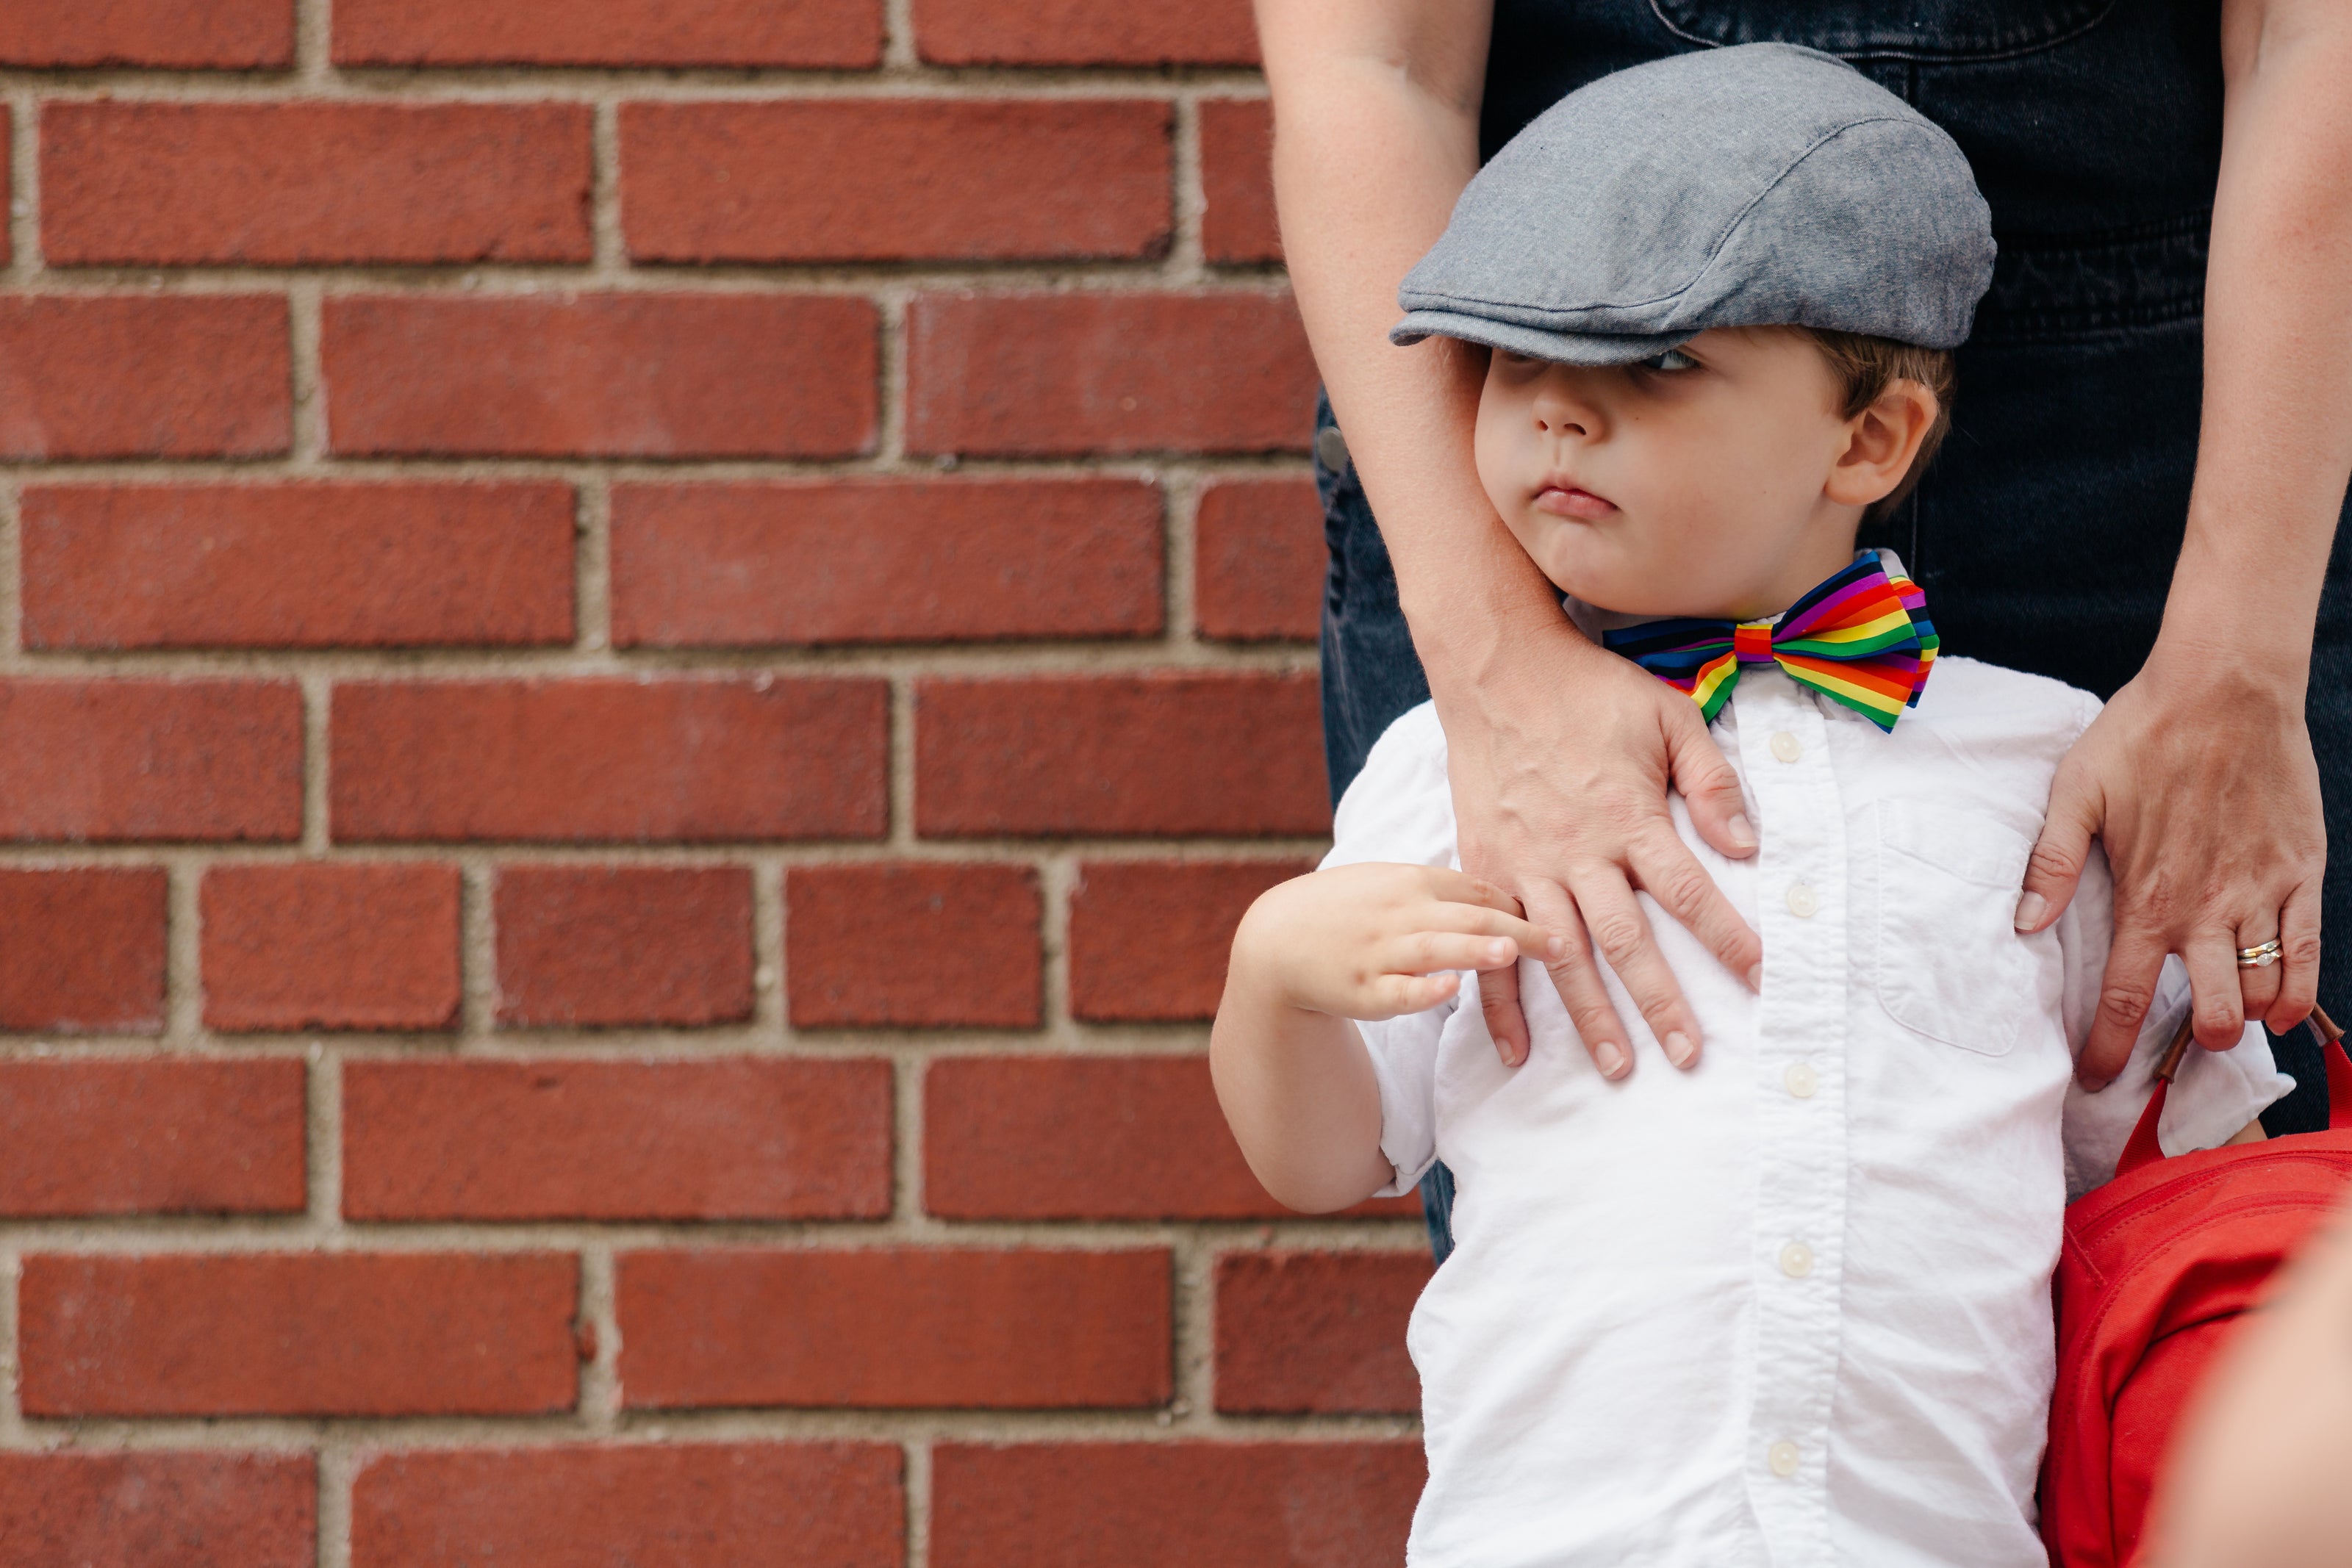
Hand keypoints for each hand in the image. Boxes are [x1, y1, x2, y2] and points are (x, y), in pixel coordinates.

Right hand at [1231, 862, 1564, 1031]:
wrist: (1279, 938)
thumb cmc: (1348, 907)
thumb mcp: (1393, 881)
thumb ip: (1447, 887)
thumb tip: (1510, 891)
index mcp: (1411, 881)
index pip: (1476, 888)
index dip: (1521, 901)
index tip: (1566, 914)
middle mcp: (1398, 912)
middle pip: (1466, 916)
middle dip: (1516, 928)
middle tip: (1563, 942)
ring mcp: (1379, 952)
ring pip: (1433, 948)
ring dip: (1473, 949)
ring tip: (1511, 951)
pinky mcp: (1361, 991)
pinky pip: (1395, 991)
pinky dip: (1421, 989)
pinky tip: (1448, 988)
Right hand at [1438, 625, 1763, 1077]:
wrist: (1497, 669)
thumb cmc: (1589, 691)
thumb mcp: (1668, 716)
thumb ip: (1712, 780)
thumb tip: (1748, 845)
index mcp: (1629, 816)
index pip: (1689, 892)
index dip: (1728, 941)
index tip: (1762, 983)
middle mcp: (1577, 850)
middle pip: (1625, 940)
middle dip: (1660, 1002)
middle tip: (1689, 1057)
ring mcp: (1525, 864)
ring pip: (1559, 954)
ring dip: (1589, 1016)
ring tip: (1616, 1068)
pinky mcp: (1484, 867)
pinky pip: (1492, 943)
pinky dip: (1500, 1001)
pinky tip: (1516, 1049)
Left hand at [2019, 640, 2325, 1085]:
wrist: (2226, 689)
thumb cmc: (2140, 735)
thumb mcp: (2075, 793)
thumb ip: (2050, 864)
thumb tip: (2022, 926)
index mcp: (2148, 899)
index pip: (2128, 1000)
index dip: (2109, 1051)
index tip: (2096, 1080)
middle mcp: (2208, 909)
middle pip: (2213, 1016)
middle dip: (2195, 1046)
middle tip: (2178, 1049)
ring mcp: (2262, 894)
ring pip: (2264, 994)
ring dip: (2246, 1020)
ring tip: (2225, 1021)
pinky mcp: (2303, 875)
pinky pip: (2308, 954)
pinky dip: (2296, 992)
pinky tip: (2278, 1004)